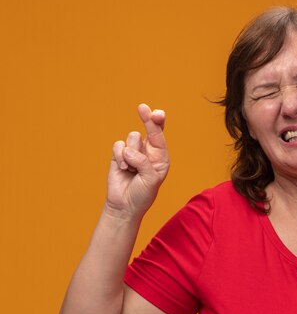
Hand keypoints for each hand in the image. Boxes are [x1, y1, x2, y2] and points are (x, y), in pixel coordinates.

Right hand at [105, 104, 168, 218]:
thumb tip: (129, 150)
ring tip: (131, 169)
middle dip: (147, 118)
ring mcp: (133, 152)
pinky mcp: (119, 154)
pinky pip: (118, 145)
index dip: (158, 123)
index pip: (160, 136)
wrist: (124, 206)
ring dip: (131, 154)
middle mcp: (148, 152)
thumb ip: (143, 162)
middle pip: (148, 128)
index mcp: (161, 157)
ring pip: (132, 138)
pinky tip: (123, 168)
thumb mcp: (151, 179)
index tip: (157, 114)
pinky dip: (119, 157)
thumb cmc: (142, 194)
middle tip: (143, 108)